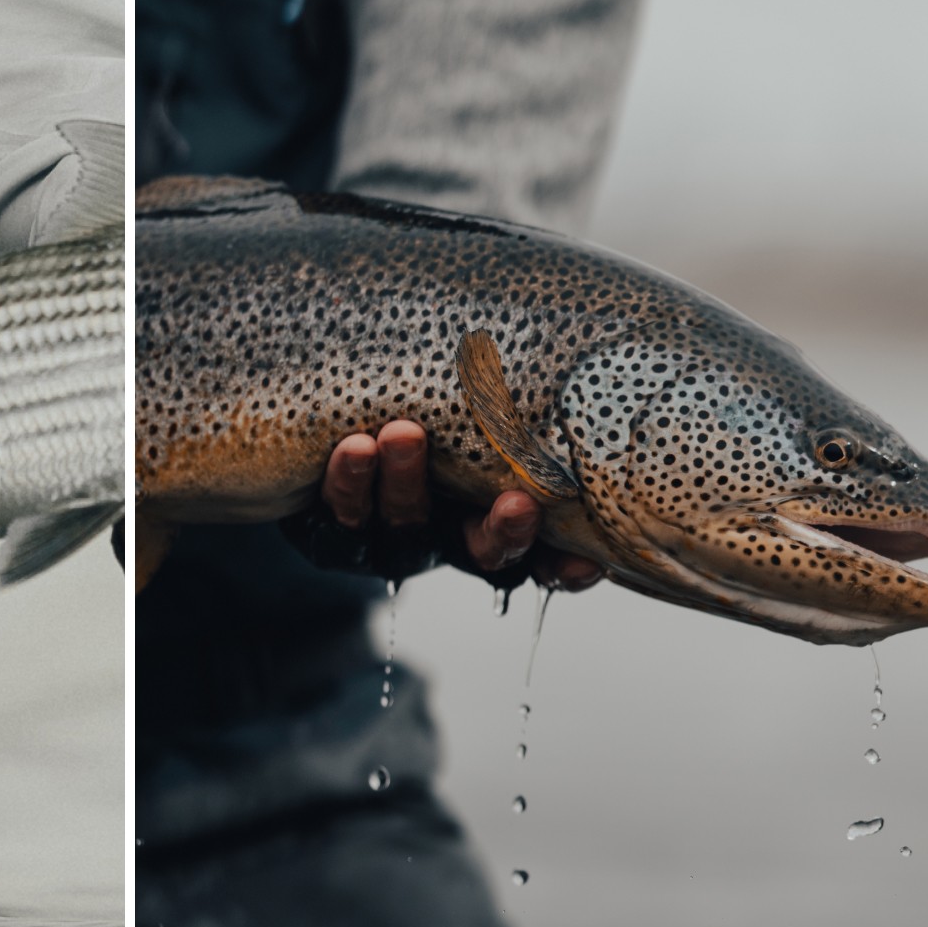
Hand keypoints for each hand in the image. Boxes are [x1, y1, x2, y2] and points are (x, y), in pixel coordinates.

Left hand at [311, 420, 602, 590]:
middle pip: (482, 552)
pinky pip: (343, 512)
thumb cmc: (437, 399)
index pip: (543, 557)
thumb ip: (525, 401)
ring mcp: (390, 533)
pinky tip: (355, 448)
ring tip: (404, 434)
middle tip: (519, 503)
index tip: (585, 565)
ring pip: (406, 523)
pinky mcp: (336, 523)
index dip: (564, 569)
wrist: (324, 413)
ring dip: (409, 480)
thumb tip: (603, 357)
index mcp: (495, 517)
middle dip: (503, 531)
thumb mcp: (487, 407)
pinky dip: (350, 481)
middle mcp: (448, 535)